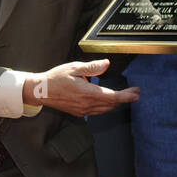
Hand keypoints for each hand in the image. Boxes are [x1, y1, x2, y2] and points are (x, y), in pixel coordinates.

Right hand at [22, 58, 138, 115]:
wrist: (40, 91)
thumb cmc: (55, 78)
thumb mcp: (73, 67)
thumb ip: (92, 67)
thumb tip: (106, 64)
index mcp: (87, 93)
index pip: (112, 97)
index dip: (126, 96)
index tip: (136, 94)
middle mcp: (86, 104)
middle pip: (111, 104)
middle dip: (124, 98)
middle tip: (135, 92)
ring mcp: (82, 110)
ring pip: (105, 109)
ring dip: (116, 103)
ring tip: (124, 96)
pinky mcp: (78, 112)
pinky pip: (97, 111)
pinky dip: (106, 106)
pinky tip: (108, 101)